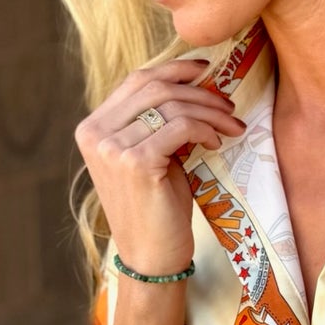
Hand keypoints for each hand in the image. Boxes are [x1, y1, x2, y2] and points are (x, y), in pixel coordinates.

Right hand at [75, 58, 245, 272]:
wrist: (151, 255)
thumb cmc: (156, 206)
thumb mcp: (150, 154)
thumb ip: (155, 120)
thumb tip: (192, 82)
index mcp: (93, 127)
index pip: (136, 81)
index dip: (172, 69)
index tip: (204, 70)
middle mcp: (95, 133)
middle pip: (154, 87)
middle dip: (198, 91)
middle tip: (228, 104)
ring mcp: (111, 147)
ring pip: (171, 105)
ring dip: (210, 111)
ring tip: (231, 124)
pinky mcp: (135, 162)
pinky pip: (181, 126)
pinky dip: (205, 128)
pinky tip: (217, 141)